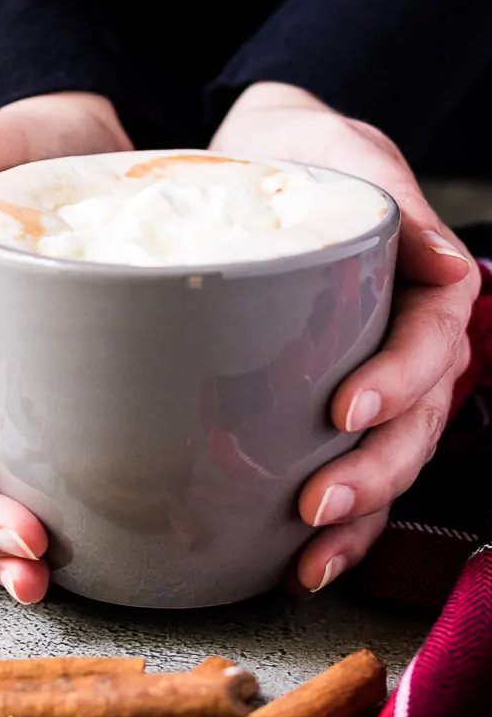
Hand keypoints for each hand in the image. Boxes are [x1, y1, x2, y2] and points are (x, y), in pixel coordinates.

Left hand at [211, 82, 478, 592]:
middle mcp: (410, 344)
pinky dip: (337, 523)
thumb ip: (395, 205)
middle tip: (316, 503)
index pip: (432, 343)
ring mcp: (378, 380)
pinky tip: (297, 560)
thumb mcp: (350, 158)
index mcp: (426, 287)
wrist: (266, 162)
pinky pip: (350, 467)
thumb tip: (449, 260)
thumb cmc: (310, 155)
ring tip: (310, 560)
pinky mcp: (334, 406)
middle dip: (374, 471)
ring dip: (359, 517)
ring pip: (392, 459)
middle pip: (418, 420)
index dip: (400, 382)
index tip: (346, 408)